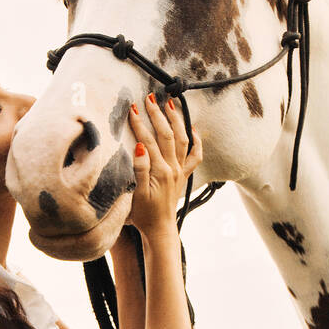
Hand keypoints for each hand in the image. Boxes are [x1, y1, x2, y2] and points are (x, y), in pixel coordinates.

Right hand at [125, 93, 201, 235]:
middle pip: (167, 134)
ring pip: (183, 139)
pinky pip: (195, 155)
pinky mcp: (183, 175)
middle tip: (150, 98)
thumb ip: (140, 169)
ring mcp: (181, 171)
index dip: (139, 123)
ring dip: (176, 120)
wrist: (160, 229)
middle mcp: (174, 168)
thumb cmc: (145, 214)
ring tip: (170, 104)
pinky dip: (196, 141)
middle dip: (158, 115)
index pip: (148, 140)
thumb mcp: (138, 194)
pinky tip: (192, 129)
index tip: (132, 108)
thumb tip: (140, 146)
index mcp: (160, 171)